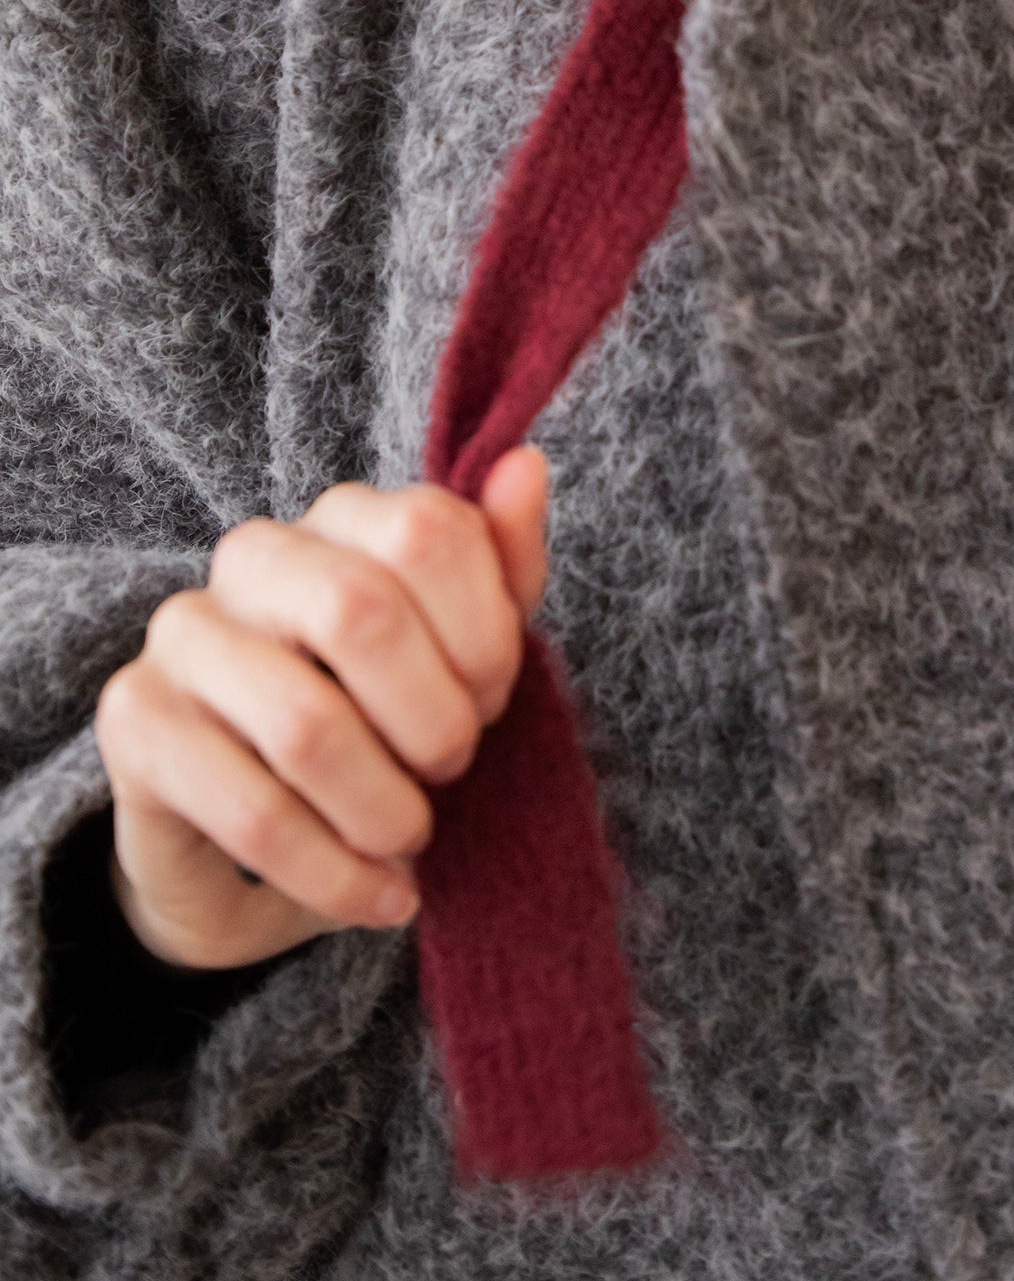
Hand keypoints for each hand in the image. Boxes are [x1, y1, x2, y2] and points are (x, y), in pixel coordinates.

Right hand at [94, 448, 547, 968]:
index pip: (429, 532)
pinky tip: (379, 897)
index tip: (493, 702)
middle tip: (452, 771)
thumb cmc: (380, 718)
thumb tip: (526, 466)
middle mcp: (252, 555)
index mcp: (341, 515)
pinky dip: (334, 874)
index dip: (484, 634)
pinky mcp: (137, 723)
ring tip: (411, 837)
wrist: (258, 834)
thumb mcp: (463, 646)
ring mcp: (183, 633)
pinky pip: (252, 812)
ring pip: (305, 726)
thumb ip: (502, 565)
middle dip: (433, 718)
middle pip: (361, 612)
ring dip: (385, 810)